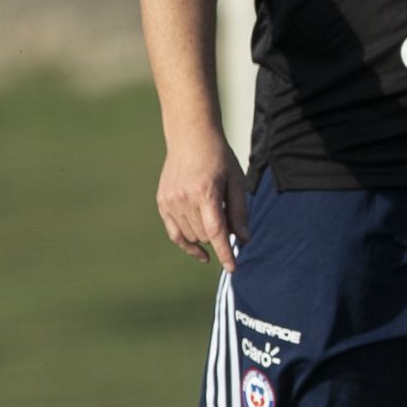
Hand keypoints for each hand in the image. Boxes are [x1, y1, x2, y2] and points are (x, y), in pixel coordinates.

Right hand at [156, 134, 248, 271]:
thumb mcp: (236, 181)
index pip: (216, 232)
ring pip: (190, 236)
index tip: (232, 268)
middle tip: (227, 217)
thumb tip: (244, 240)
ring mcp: (170, 201)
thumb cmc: (219, 158)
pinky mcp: (162, 202)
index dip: (225, 253)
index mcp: (206, 192)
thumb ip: (240, 212)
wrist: (191, 138)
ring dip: (205, 236)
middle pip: (205, 236)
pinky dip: (187, 243)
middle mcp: (184, 199)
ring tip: (212, 215)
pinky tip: (200, 252)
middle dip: (220, 236)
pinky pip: (175, 233)